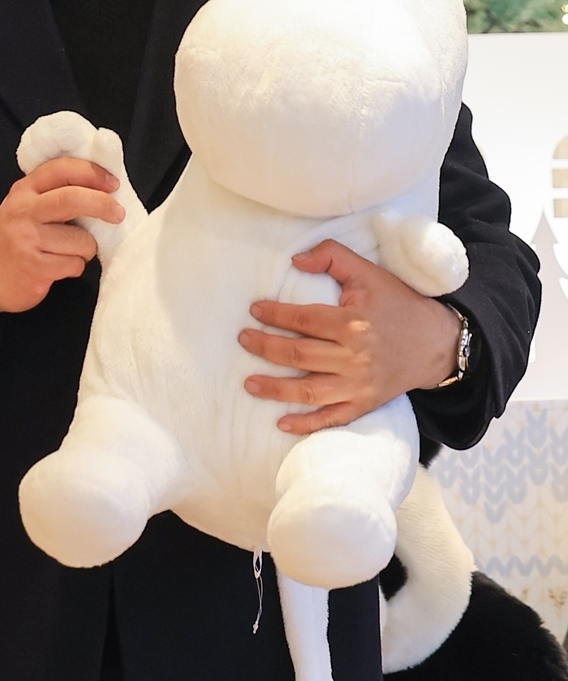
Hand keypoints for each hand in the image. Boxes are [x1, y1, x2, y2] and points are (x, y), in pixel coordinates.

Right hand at [0, 157, 123, 325]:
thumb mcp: (25, 206)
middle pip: (72, 199)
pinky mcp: (34, 268)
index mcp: (24, 190)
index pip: (62, 170)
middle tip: (117, 214)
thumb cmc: (15, 238)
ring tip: (67, 252)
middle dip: (103, 205)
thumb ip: (55, 192)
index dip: (92, 173)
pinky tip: (58, 267)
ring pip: (81, 240)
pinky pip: (74, 264)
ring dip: (85, 249)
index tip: (113, 184)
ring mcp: (27, 240)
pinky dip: (74, 267)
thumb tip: (103, 187)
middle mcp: (23, 211)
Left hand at [238, 239, 462, 434]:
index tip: (255, 311)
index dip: (275, 315)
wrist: (437, 342)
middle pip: (299, 355)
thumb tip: (295, 260)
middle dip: (265, 348)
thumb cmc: (397, 303)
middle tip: (243, 340)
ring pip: (309, 391)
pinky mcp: (365, 404)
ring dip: (275, 389)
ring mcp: (359, 385)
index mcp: (353, 323)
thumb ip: (332, 256)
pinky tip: (282, 422)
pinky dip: (306, 424)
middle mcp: (355, 357)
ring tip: (249, 383)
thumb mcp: (368, 272)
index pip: (303, 319)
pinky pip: (332, 418)